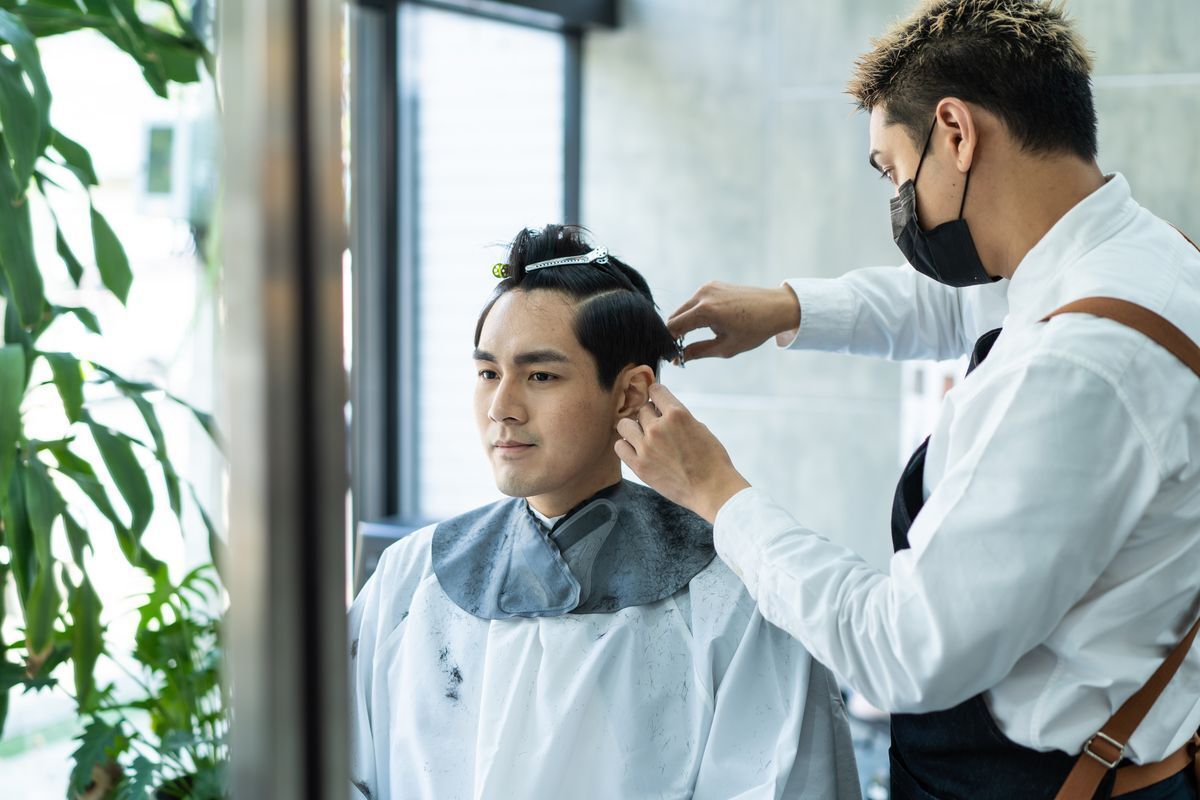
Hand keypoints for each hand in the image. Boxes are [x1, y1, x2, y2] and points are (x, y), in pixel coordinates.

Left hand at [615, 384, 750, 523]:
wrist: (712, 489)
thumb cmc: (711, 460)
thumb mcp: (700, 428)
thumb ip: (678, 418)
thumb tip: (662, 412)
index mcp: (677, 414)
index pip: (656, 391)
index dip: (657, 395)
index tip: (657, 402)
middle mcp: (658, 427)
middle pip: (642, 410)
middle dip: (650, 417)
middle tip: (659, 429)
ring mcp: (646, 447)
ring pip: (625, 425)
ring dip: (633, 428)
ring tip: (643, 438)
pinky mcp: (639, 466)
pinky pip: (620, 446)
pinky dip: (626, 446)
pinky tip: (636, 450)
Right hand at [667, 282, 800, 361]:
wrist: (776, 307)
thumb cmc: (755, 329)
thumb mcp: (726, 347)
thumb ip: (698, 352)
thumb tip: (678, 358)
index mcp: (705, 310)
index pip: (674, 327)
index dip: (669, 342)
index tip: (671, 355)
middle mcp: (703, 294)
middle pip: (675, 316)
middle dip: (675, 333)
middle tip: (682, 350)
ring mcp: (707, 287)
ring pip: (684, 309)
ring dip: (685, 323)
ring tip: (697, 338)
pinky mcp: (712, 284)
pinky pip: (695, 301)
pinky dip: (695, 314)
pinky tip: (708, 324)